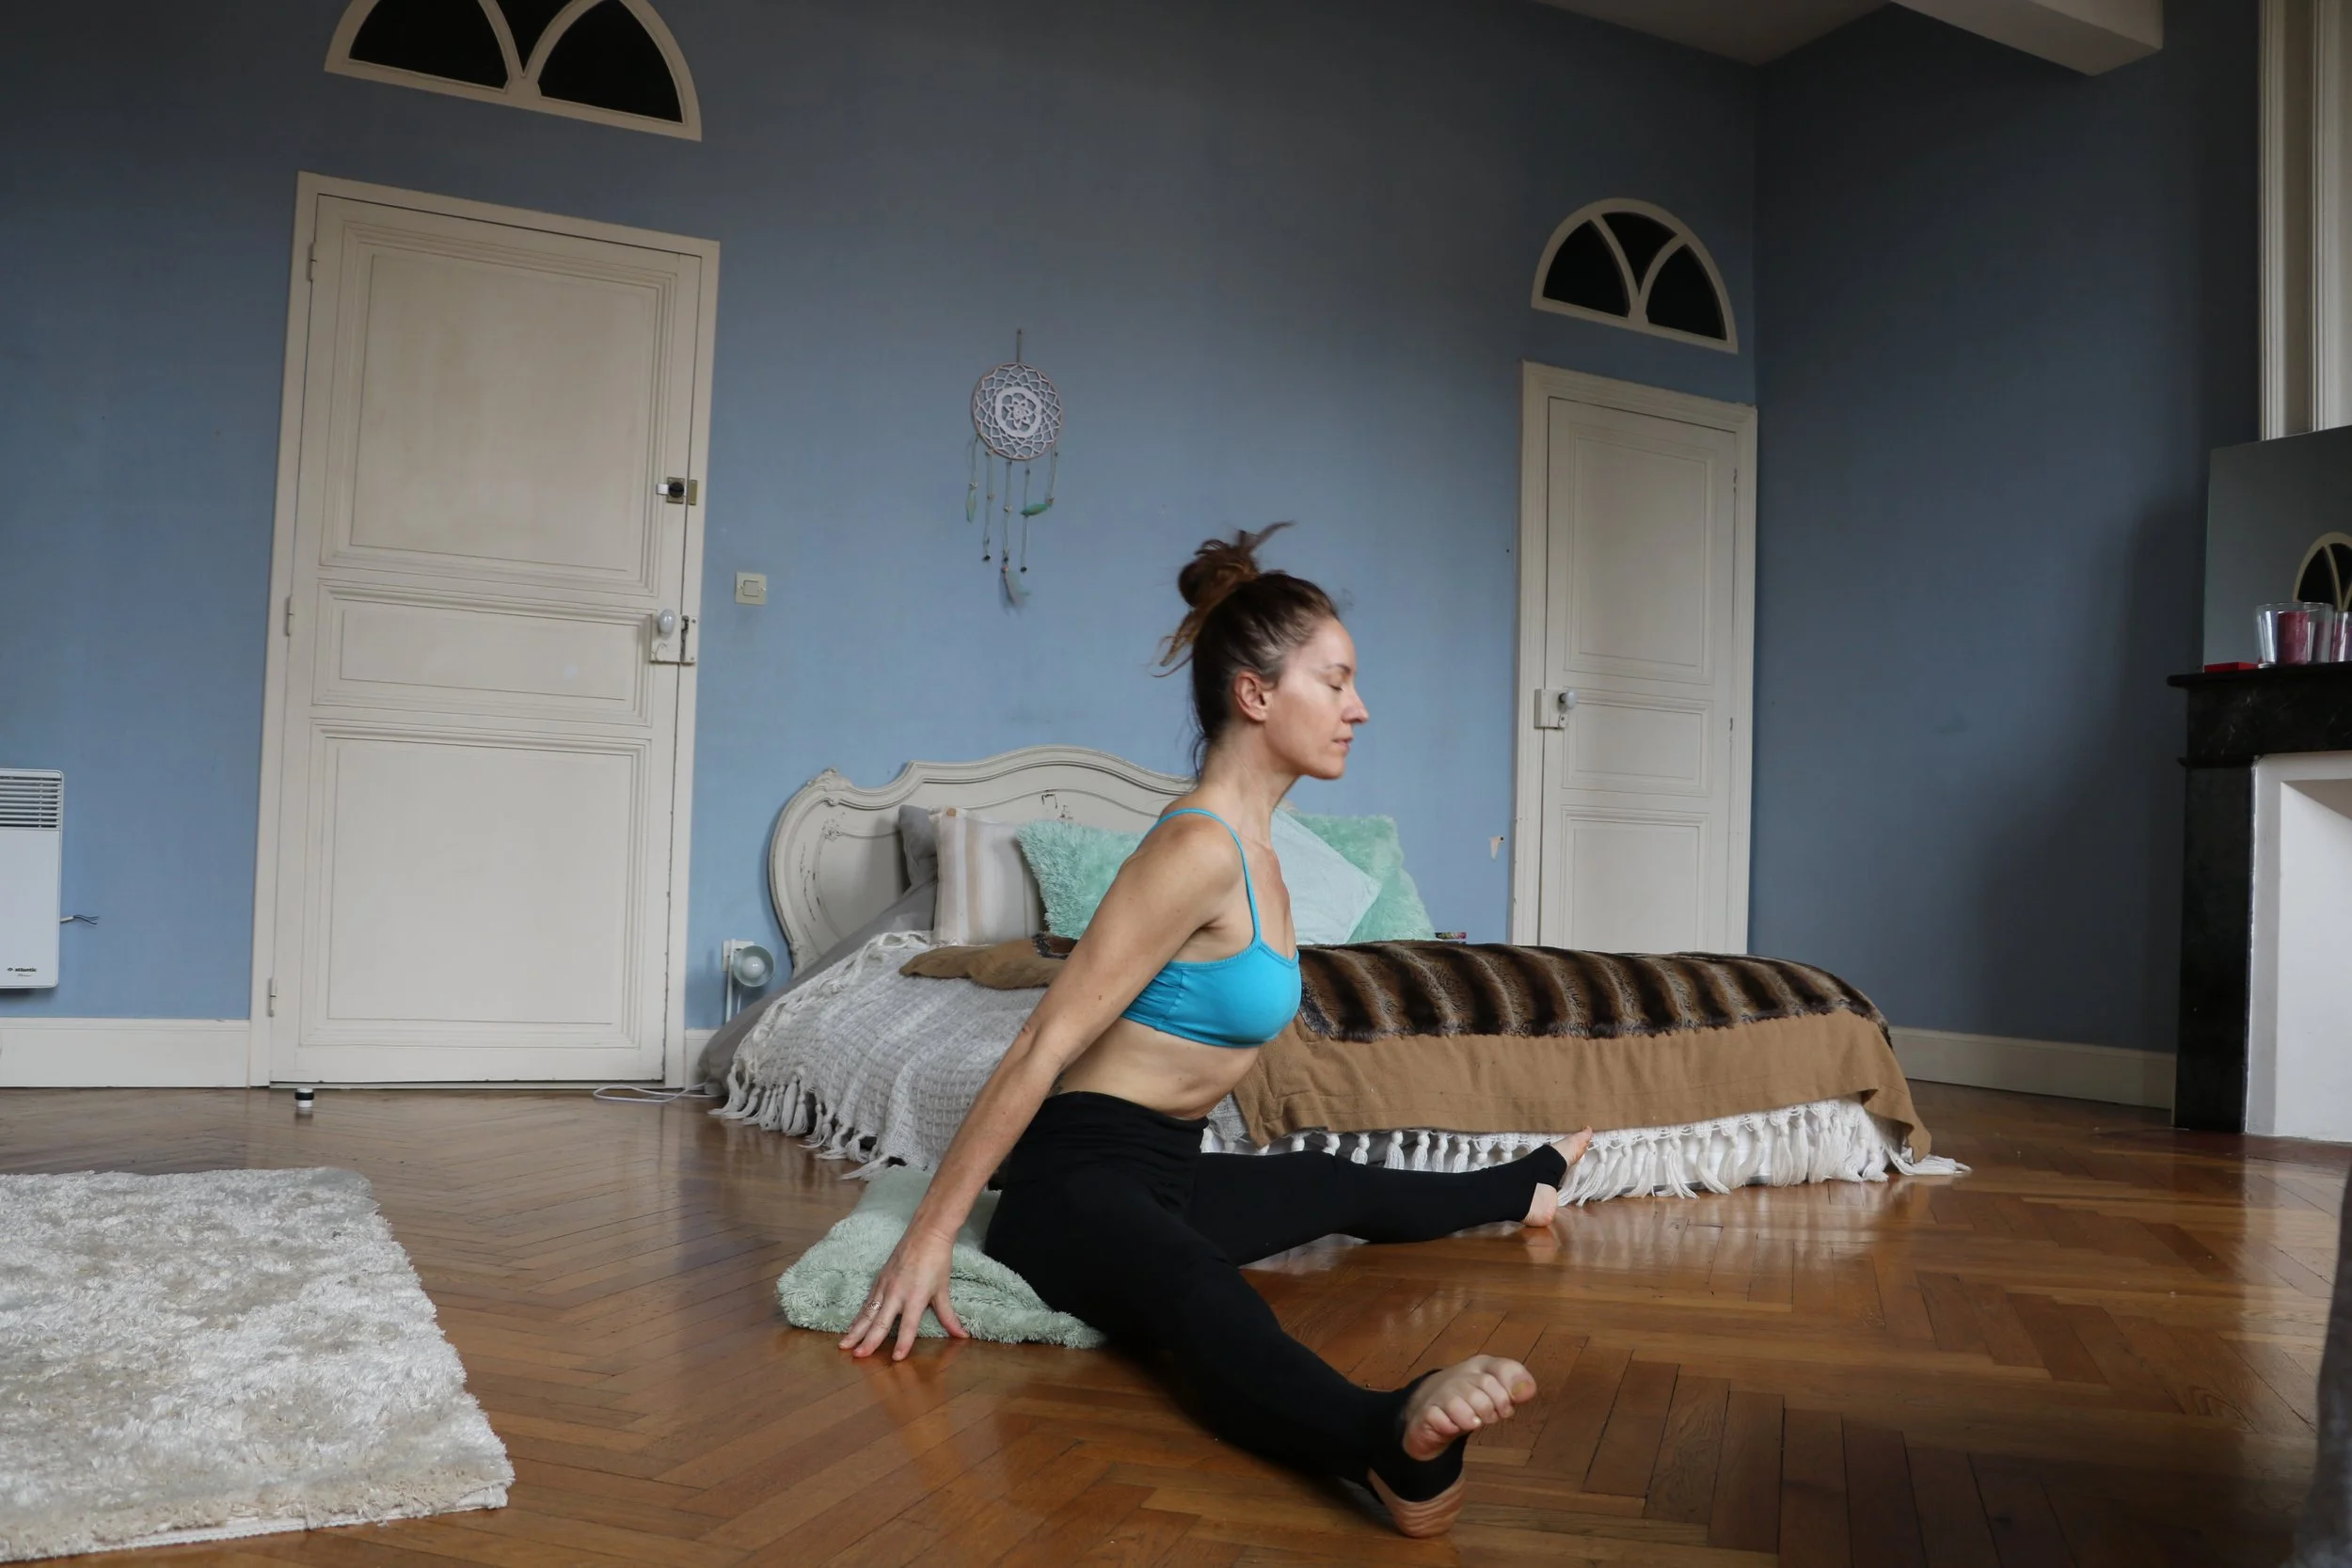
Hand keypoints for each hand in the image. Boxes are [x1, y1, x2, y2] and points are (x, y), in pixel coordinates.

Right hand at [839, 1225, 966, 1360]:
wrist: (927, 1232)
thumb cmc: (938, 1261)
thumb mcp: (944, 1290)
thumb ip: (949, 1316)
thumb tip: (963, 1336)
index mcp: (916, 1296)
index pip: (909, 1325)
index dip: (904, 1342)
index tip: (896, 1358)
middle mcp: (897, 1292)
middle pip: (881, 1321)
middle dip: (869, 1340)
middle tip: (858, 1356)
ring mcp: (885, 1285)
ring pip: (868, 1312)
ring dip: (856, 1330)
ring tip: (844, 1345)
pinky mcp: (879, 1279)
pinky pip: (867, 1302)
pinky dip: (858, 1317)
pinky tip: (851, 1327)